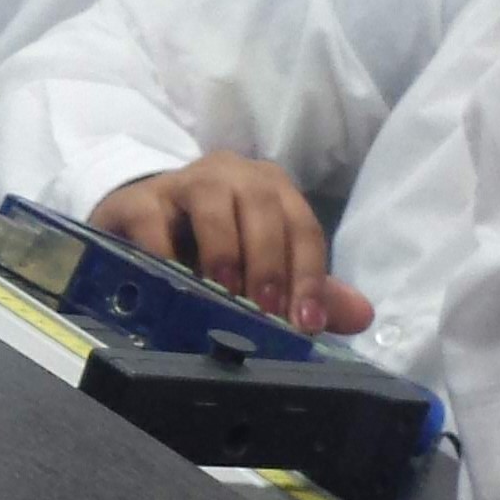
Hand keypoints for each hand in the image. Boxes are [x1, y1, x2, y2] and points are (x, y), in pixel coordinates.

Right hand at [91, 153, 375, 334]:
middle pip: (263, 207)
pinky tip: (173, 283)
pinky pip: (153, 219)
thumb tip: (361, 315)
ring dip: (224, 251)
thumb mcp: (261, 266)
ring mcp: (183, 182)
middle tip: (265, 312)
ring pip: (212, 202)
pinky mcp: (138, 200)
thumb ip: (307, 289)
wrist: (138, 223)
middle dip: (270, 263)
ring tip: (223, 293)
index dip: (309, 275)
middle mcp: (232, 176)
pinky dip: (164, 252)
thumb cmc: (209, 245)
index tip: (304, 323)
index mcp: (270, 190)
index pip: (302, 227)